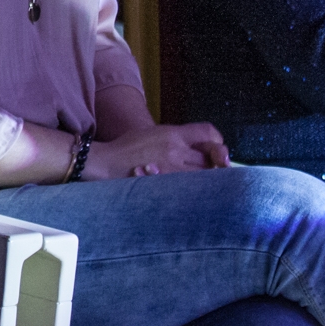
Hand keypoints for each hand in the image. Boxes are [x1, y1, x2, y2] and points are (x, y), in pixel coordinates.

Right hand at [82, 122, 229, 179]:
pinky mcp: (168, 185)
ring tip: (199, 183)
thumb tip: (196, 149)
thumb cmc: (127, 148)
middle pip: (210, 157)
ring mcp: (173, 169)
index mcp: (172, 133)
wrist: (107, 163)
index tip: (215, 149)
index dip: (216, 141)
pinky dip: (194, 191)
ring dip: (205, 180)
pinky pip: (191, 189)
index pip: (208, 132)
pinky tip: (189, 193)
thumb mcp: (152, 133)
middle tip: (211, 169)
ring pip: (204, 176)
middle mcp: (176, 149)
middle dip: (213, 164)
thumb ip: (174, 138)